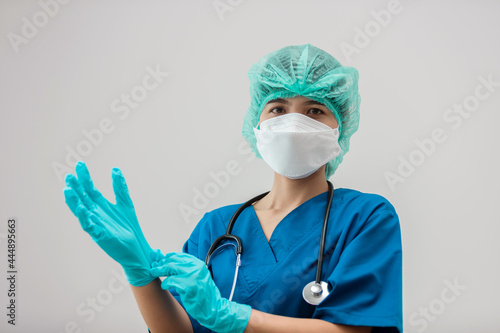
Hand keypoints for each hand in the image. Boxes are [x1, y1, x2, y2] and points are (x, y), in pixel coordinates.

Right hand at [64, 161, 161, 285]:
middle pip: (83, 198)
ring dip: (74, 201)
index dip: (85, 177)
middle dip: (76, 187)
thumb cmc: (128, 228)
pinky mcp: (100, 235)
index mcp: (100, 206)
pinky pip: (89, 226)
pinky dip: (85, 217)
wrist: (137, 248)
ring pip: (82, 211)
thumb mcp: (125, 203)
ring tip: (67, 189)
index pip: (90, 189)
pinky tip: (82, 208)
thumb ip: (119, 187)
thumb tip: (115, 169)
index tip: (79, 165)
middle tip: (69, 175)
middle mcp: (96, 214)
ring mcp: (96, 225)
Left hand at [151, 252, 251, 332]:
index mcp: (198, 264)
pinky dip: (165, 283)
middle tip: (154, 267)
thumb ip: (185, 269)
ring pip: (170, 268)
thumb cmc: (203, 294)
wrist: (213, 307)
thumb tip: (168, 262)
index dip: (167, 257)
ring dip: (159, 270)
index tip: (160, 261)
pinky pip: (171, 281)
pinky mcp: (188, 286)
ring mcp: (192, 276)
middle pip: (173, 260)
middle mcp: (196, 267)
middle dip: (160, 263)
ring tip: (154, 273)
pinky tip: (165, 286)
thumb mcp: (197, 277)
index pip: (179, 256)